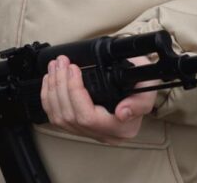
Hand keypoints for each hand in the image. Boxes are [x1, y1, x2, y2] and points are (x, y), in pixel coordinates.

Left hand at [40, 55, 157, 143]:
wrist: (136, 86)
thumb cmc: (140, 84)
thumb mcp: (148, 86)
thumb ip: (140, 101)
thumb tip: (122, 113)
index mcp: (120, 128)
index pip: (88, 118)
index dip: (75, 92)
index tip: (74, 68)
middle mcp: (103, 134)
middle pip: (70, 116)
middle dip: (60, 84)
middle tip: (61, 62)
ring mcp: (89, 132)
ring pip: (59, 117)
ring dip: (52, 89)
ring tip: (54, 66)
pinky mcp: (77, 126)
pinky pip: (55, 117)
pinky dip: (48, 97)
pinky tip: (49, 80)